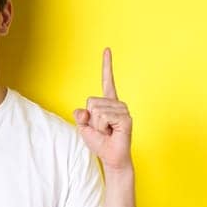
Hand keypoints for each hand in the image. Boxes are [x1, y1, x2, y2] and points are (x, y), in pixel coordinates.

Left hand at [73, 47, 132, 171]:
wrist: (111, 157)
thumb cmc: (99, 142)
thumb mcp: (83, 127)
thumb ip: (81, 116)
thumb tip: (83, 110)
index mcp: (107, 102)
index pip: (107, 80)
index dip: (106, 65)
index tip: (107, 49)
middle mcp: (116, 103)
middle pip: (91, 102)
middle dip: (90, 120)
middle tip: (101, 129)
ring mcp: (122, 110)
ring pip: (96, 110)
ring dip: (96, 125)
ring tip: (107, 132)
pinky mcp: (126, 118)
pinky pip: (103, 116)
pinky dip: (102, 127)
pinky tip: (112, 132)